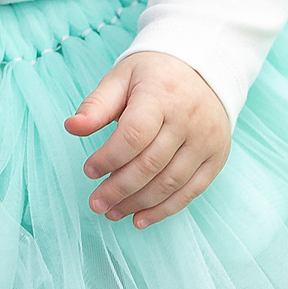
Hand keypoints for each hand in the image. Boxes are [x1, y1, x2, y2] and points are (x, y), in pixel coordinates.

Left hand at [65, 50, 230, 228]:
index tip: (89, 171)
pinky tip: (141, 219)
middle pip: (151, 164)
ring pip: (171, 182)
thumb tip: (71, 127)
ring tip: (113, 212)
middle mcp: (188, 120)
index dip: (109, 158)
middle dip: (119, 188)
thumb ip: (97, 104)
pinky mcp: (216, 157)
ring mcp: (206, 141)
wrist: (205, 69)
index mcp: (161, 95)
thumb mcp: (122, 77)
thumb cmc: (153, 75)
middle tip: (96, 203)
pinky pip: (191, 191)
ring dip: (139, 203)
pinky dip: (165, 209)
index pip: (134, 135)